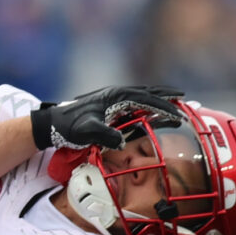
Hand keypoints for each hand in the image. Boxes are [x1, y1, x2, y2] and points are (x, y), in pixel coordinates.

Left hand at [30, 85, 183, 149]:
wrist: (52, 124)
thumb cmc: (69, 127)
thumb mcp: (88, 132)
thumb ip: (105, 135)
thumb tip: (122, 142)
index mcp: (115, 96)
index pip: (146, 99)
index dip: (164, 106)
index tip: (179, 113)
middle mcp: (115, 93)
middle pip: (146, 92)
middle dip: (165, 95)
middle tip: (183, 98)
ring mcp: (111, 98)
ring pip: (140, 94)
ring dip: (156, 96)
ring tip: (172, 98)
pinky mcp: (107, 104)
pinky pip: (132, 101)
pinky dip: (144, 102)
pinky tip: (149, 107)